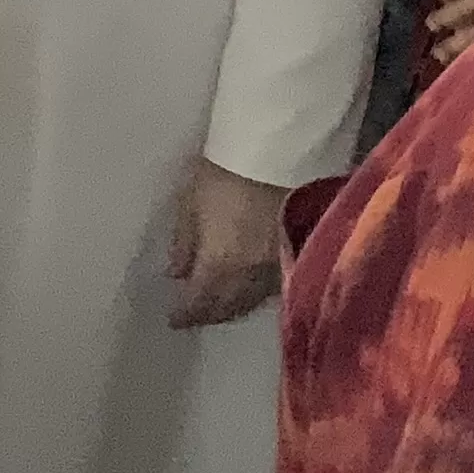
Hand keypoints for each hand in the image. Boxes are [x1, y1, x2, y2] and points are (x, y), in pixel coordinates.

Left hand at [163, 159, 287, 329]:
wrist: (287, 153)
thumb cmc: (228, 172)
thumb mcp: (193, 200)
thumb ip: (184, 240)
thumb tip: (176, 272)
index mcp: (218, 267)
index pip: (198, 304)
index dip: (184, 314)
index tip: (174, 319)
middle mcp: (249, 279)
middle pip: (227, 308)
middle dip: (210, 313)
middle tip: (197, 314)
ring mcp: (278, 271)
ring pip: (252, 301)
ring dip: (233, 306)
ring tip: (221, 304)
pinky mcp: (299, 256)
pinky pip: (273, 288)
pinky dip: (255, 293)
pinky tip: (250, 287)